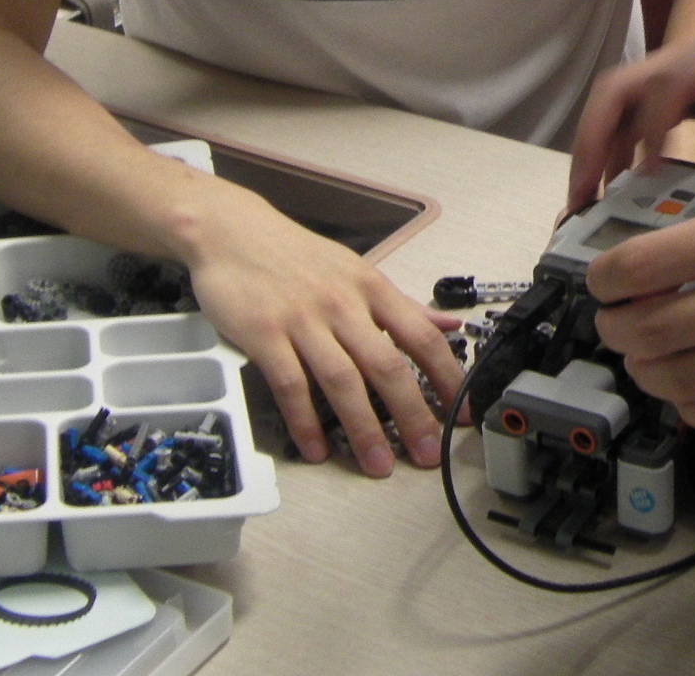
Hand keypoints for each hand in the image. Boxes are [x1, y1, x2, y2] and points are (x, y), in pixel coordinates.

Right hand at [179, 188, 462, 476]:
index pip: (421, 336)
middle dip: (411, 415)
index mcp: (372, 288)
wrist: (234, 231)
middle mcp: (343, 304)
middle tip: (425, 453)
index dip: (446, 377)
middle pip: (386, 366)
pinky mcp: (265, 334)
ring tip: (377, 464)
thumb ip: (402, 305)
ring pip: (342, 381)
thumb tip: (448, 323)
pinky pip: (291, 385)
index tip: (460, 412)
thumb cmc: (298, 255)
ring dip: (363, 428)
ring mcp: (304, 320)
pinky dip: (305, 421)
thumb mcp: (358, 271)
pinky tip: (317, 448)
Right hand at [568, 0, 694, 212]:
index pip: (667, 87)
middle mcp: (683, 60)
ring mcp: (673, 74)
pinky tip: (617, 186)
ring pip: (613, 102)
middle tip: (582, 196)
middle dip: (593, 141)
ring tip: (587, 201)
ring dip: (595, 148)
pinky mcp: (675, 91)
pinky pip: (629, 115)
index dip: (651, 127)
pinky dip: (615, 148)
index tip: (647, 173)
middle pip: (615, 90)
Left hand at [588, 186, 694, 431]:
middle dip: (616, 330)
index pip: (637, 266)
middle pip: (646, 331)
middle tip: (617, 324)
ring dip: (646, 370)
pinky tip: (690, 384)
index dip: (603, 280)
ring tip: (650, 356)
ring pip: (675, 379)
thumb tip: (642, 271)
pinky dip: (689, 403)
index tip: (602, 284)